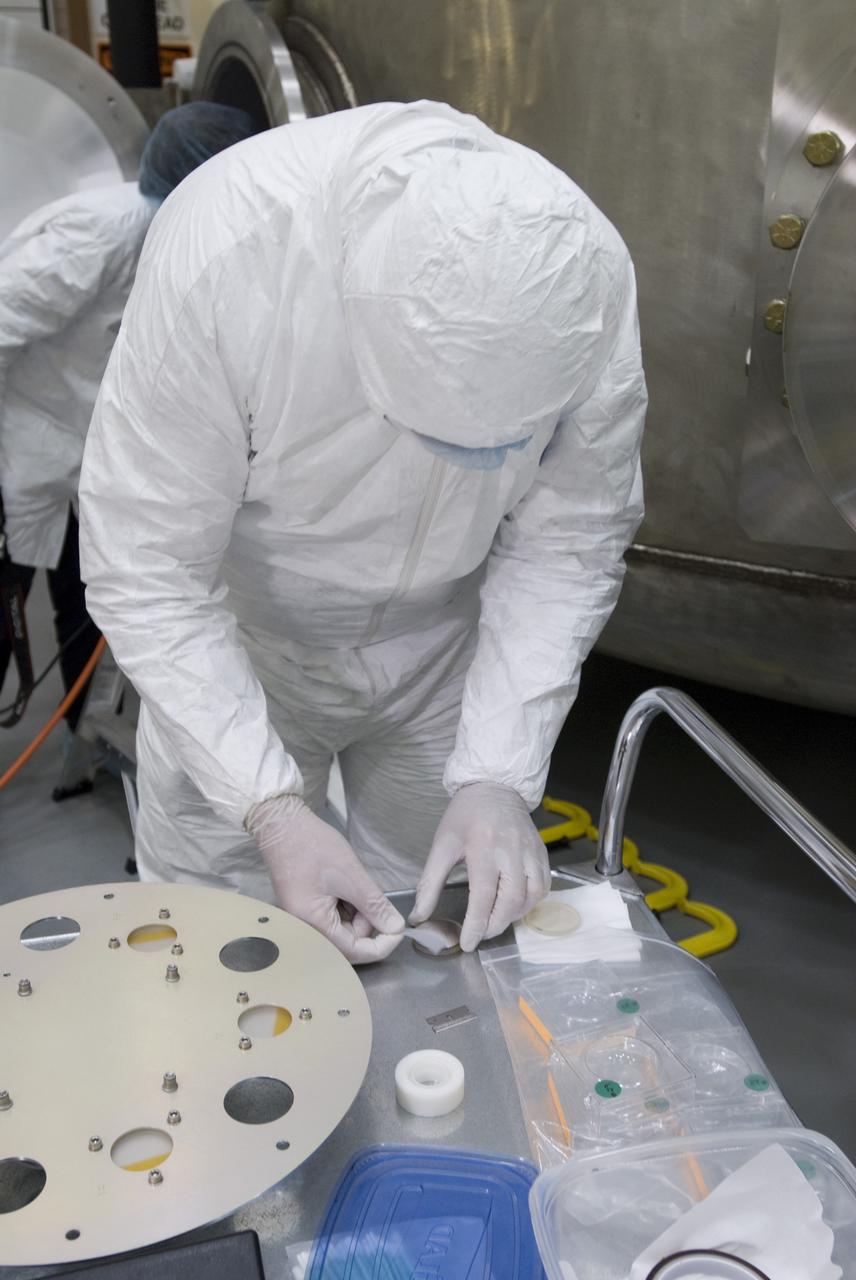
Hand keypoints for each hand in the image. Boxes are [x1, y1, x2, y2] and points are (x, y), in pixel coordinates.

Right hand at [248, 794, 404, 963]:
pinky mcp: (306, 909)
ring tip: (353, 884)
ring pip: (343, 930)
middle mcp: (305, 929)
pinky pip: (332, 918)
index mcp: (313, 925)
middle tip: (370, 894)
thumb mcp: (352, 877)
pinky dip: (346, 906)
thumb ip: (375, 906)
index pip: (355, 951)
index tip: (399, 927)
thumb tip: (396, 927)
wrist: (282, 825)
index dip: (382, 943)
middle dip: (367, 922)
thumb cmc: (314, 847)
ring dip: (357, 913)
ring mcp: (304, 920)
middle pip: (349, 943)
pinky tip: (344, 886)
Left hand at [410, 783, 550, 951]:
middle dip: (494, 926)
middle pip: (510, 901)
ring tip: (494, 921)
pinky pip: (542, 887)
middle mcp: (512, 849)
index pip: (483, 895)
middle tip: (479, 935)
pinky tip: (513, 905)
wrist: (494, 787)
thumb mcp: (442, 845)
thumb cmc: (465, 816)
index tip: (467, 943)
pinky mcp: (542, 853)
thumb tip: (418, 916)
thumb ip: (429, 883)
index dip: (476, 924)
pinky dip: (529, 903)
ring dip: (512, 916)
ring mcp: (531, 851)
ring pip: (530, 897)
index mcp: (483, 846)